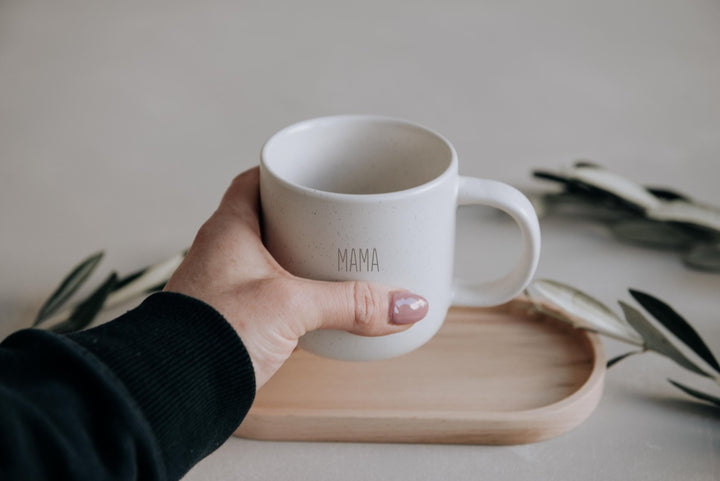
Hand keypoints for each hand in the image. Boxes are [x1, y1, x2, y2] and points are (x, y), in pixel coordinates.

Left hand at [164, 167, 427, 388]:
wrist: (173, 392)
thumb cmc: (208, 335)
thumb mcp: (290, 307)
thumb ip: (350, 303)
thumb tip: (404, 304)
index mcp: (229, 230)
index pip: (255, 182)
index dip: (284, 175)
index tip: (314, 174)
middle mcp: (223, 253)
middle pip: (269, 220)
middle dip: (304, 219)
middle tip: (338, 219)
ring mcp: (226, 287)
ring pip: (271, 260)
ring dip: (301, 260)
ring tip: (338, 261)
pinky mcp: (233, 320)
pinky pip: (270, 295)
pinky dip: (295, 295)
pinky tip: (317, 307)